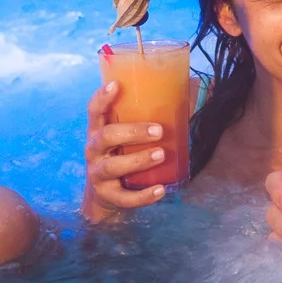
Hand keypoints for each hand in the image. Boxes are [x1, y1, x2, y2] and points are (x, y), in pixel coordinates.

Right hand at [83, 81, 168, 219]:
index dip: (102, 97)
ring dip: (139, 160)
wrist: (103, 196)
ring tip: (161, 154)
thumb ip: (144, 119)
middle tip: (159, 130)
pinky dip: (143, 195)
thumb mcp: (125, 138)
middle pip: (107, 136)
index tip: (116, 84)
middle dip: (133, 132)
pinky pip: (125, 198)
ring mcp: (98, 174)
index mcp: (98, 131)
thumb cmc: (120, 155)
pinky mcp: (108, 196)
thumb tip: (187, 97)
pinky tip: (161, 190)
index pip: (94, 110)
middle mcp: (94, 150)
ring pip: (113, 167)